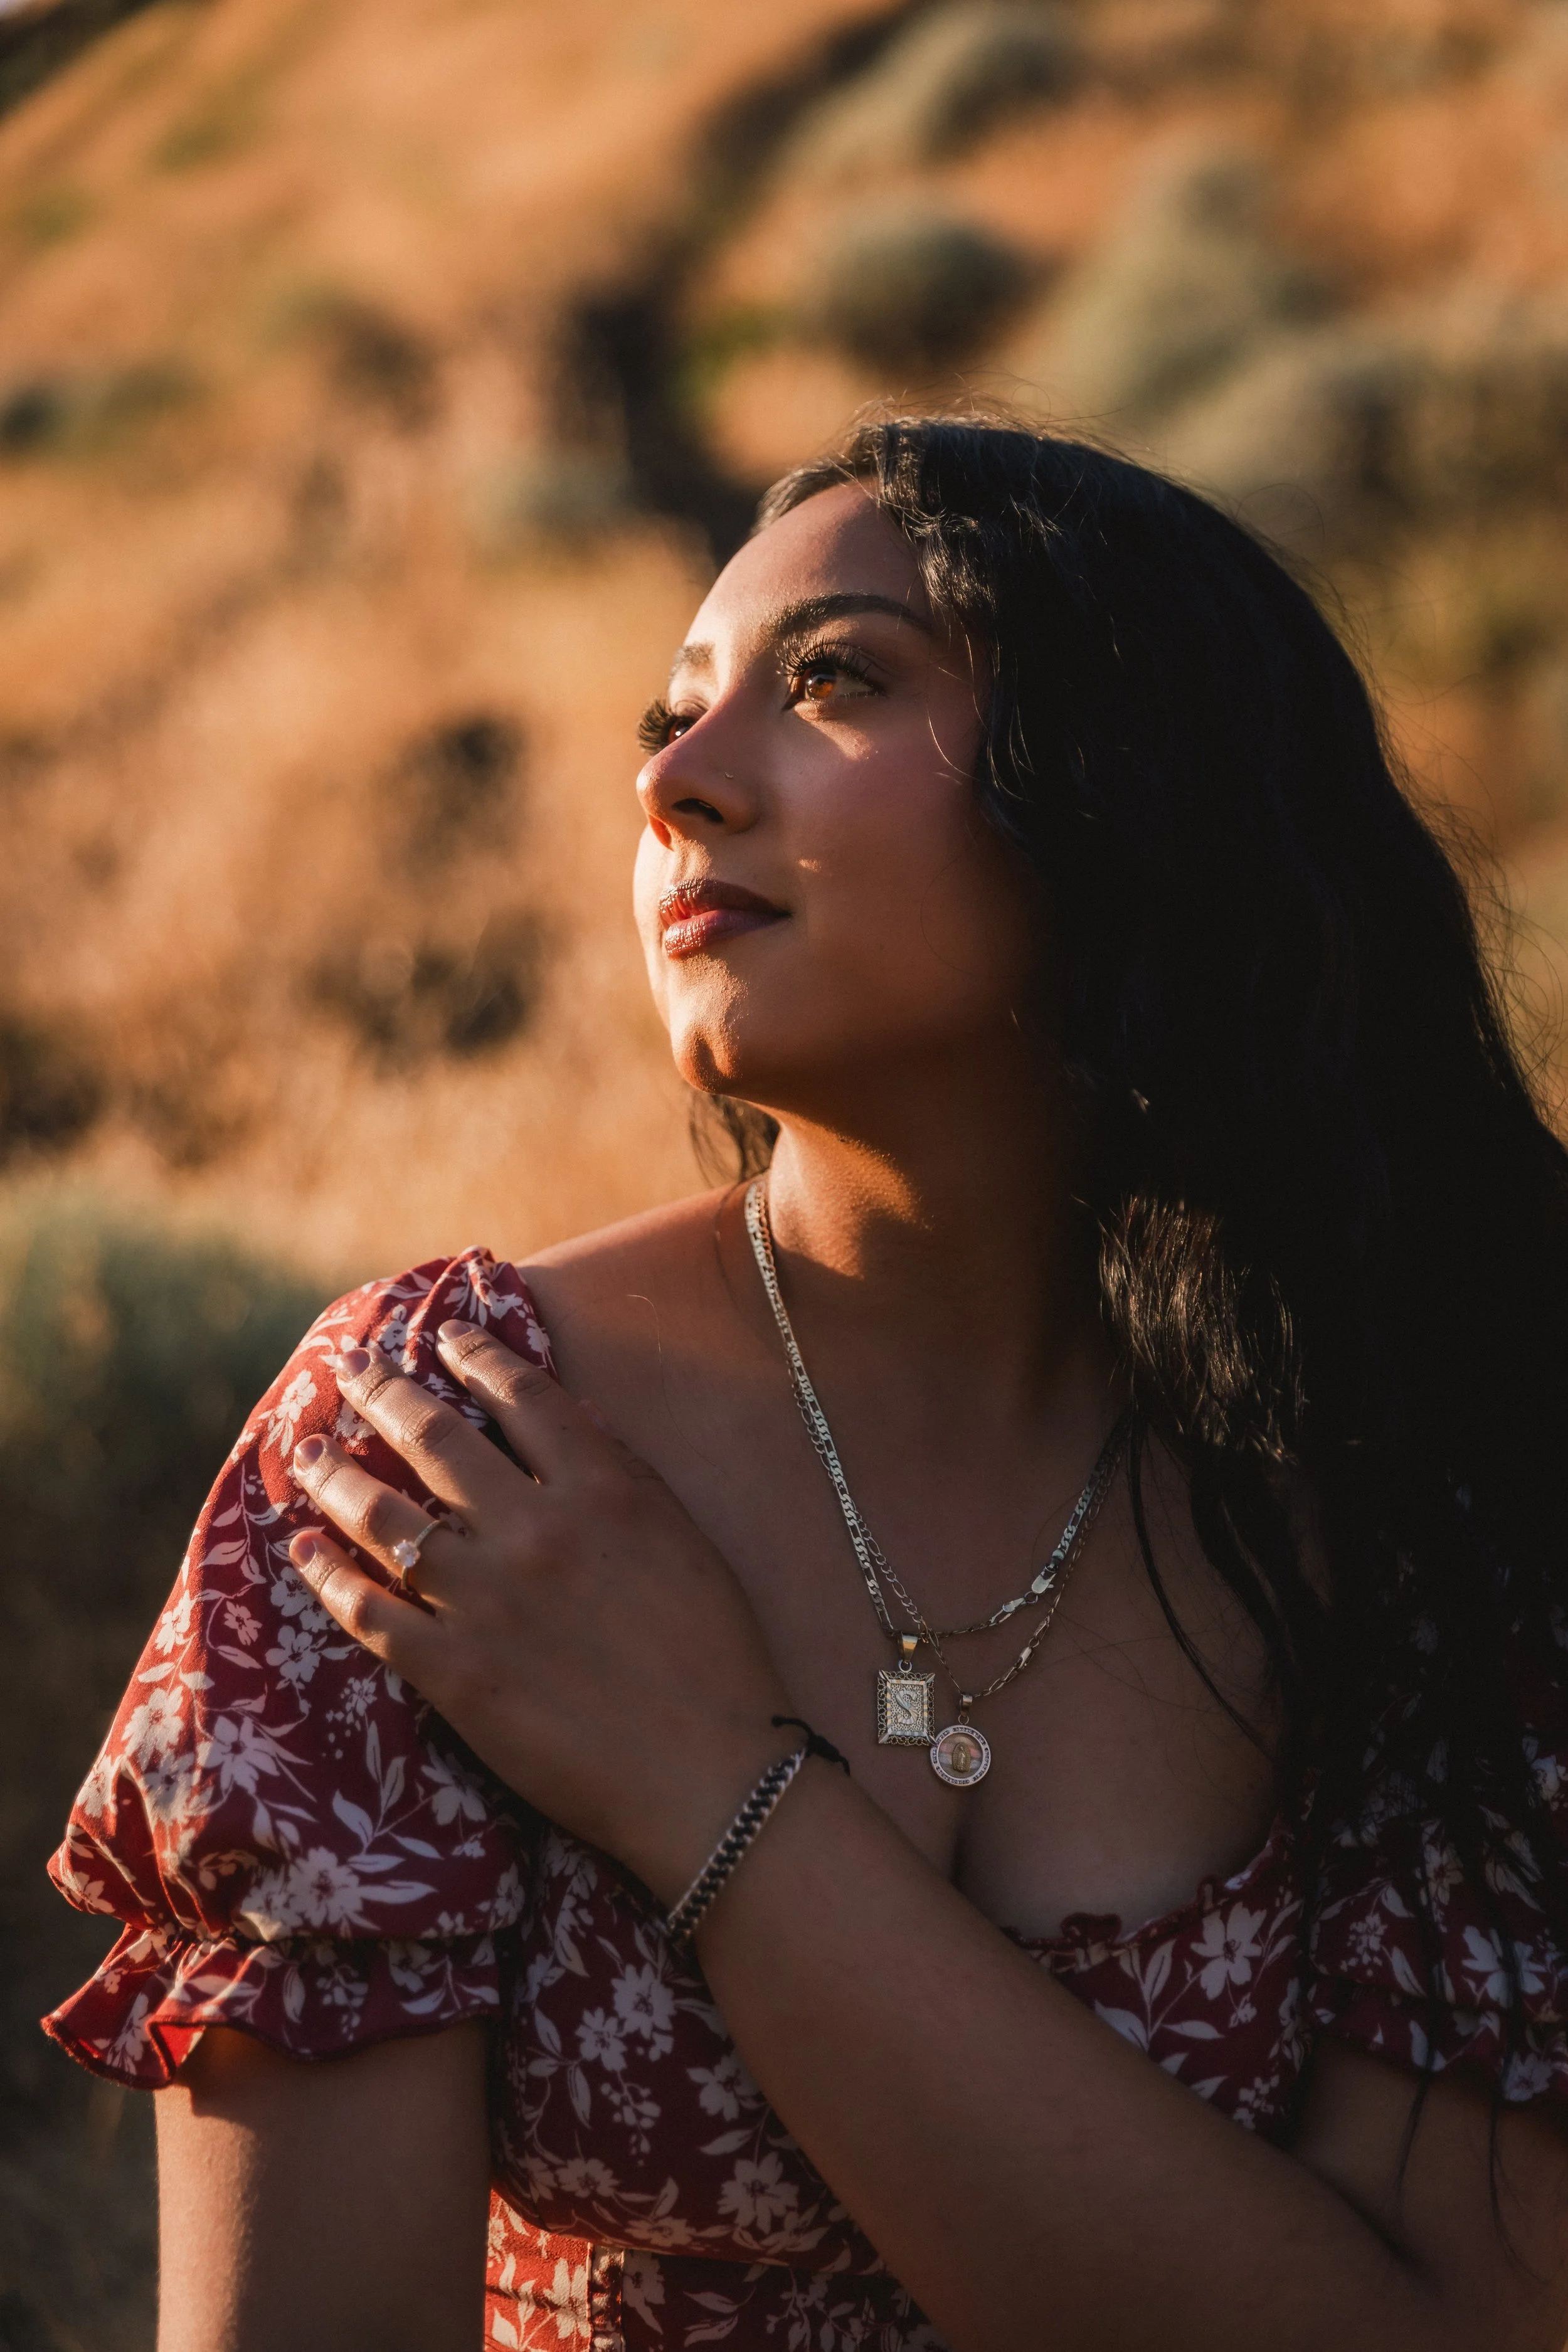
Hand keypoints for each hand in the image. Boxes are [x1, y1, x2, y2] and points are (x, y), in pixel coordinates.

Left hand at [287, 1321, 795, 1905]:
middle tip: (349, 1368)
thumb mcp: (683, 1540)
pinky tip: (305, 1549)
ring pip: (387, 1516)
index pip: (524, 1395)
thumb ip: (621, 1479)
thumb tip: (565, 1425)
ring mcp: (488, 1600)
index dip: (474, 1357)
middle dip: (384, 1394)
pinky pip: (369, 1611)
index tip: (442, 1335)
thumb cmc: (715, 1658)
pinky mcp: (455, 1672)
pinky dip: (329, 1574)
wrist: (709, 1774)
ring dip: (338, 1474)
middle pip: (438, 1440)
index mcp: (604, 1488)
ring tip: (308, 1449)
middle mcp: (536, 1528)